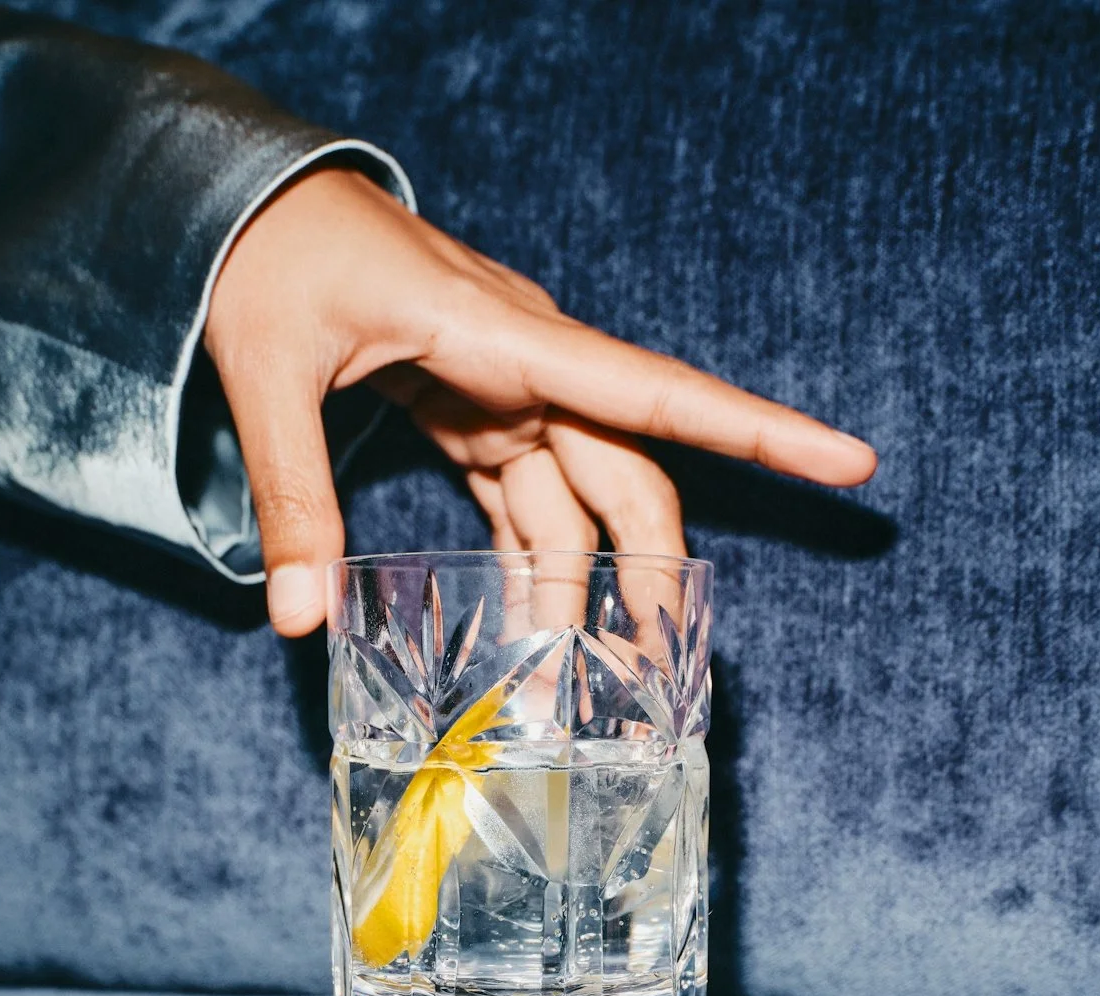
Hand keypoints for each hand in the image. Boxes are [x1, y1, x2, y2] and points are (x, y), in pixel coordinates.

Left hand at [204, 167, 876, 636]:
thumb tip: (299, 618)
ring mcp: (506, 394)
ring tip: (572, 688)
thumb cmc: (270, 259)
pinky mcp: (476, 414)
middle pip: (630, 480)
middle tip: (655, 677)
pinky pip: (526, 501)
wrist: (248, 204)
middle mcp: (529, 369)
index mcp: (506, 338)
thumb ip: (293, 494)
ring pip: (580, 505)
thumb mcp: (269, 374)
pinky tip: (527, 631)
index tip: (851, 461)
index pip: (656, 393)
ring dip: (581, 593)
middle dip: (650, 578)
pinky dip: (530, 567)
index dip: (757, 431)